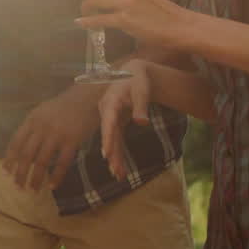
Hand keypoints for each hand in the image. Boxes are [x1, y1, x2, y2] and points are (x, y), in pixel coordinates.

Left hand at [2, 86, 100, 190]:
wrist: (86, 98)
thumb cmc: (63, 106)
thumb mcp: (42, 112)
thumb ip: (33, 128)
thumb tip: (23, 149)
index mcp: (31, 120)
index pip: (16, 142)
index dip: (9, 158)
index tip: (6, 172)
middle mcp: (41, 128)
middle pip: (26, 155)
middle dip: (20, 173)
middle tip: (18, 187)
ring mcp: (56, 135)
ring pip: (42, 161)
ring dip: (36, 178)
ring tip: (33, 190)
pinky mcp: (72, 141)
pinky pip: (62, 163)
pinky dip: (57, 176)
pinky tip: (52, 186)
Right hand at [98, 60, 151, 180]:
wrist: (134, 73)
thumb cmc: (138, 81)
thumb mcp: (142, 92)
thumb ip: (141, 107)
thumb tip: (142, 122)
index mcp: (110, 102)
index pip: (108, 122)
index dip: (107, 138)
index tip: (106, 153)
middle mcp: (107, 111)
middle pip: (108, 135)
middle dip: (112, 153)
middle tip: (114, 171)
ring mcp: (110, 118)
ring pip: (112, 140)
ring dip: (115, 157)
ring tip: (118, 175)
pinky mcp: (116, 123)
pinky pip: (116, 140)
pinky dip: (118, 153)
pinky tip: (120, 168)